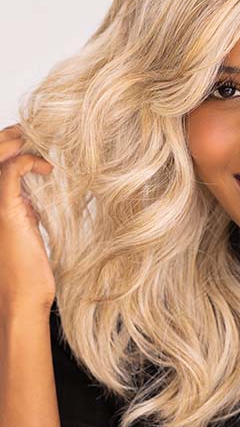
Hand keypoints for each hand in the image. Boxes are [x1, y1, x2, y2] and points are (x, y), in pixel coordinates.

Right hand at [0, 123, 55, 318]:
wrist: (22, 296)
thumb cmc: (26, 268)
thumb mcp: (26, 225)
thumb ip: (27, 202)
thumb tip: (41, 179)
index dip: (6, 141)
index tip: (30, 135)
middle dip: (9, 135)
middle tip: (34, 130)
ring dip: (18, 142)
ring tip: (39, 140)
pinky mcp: (5, 210)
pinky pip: (11, 171)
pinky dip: (29, 161)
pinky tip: (47, 168)